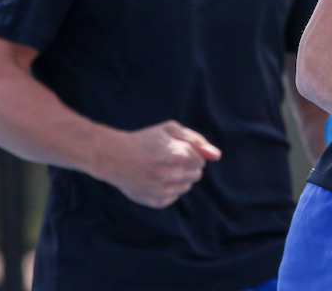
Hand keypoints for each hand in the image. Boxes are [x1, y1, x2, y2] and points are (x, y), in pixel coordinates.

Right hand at [94, 121, 220, 207]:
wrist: (114, 158)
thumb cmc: (145, 140)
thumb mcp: (170, 130)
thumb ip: (196, 140)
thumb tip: (217, 156)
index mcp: (176, 155)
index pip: (201, 160)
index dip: (191, 154)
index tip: (177, 150)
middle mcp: (171, 175)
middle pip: (197, 174)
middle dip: (188, 166)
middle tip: (169, 159)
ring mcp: (164, 191)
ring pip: (187, 186)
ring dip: (179, 177)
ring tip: (161, 169)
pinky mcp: (157, 202)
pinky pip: (175, 196)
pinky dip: (169, 188)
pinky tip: (155, 179)